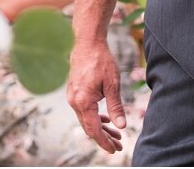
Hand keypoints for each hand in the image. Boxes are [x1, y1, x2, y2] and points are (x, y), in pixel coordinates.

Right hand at [67, 39, 126, 154]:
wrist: (87, 43)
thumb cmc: (101, 61)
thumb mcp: (112, 84)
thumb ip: (116, 107)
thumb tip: (121, 126)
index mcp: (83, 101)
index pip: (94, 129)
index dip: (104, 142)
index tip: (115, 150)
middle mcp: (75, 101)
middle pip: (89, 127)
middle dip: (104, 138)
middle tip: (119, 145)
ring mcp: (73, 97)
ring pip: (86, 120)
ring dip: (100, 128)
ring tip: (116, 135)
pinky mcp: (75, 93)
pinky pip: (84, 111)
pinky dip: (95, 118)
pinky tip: (105, 121)